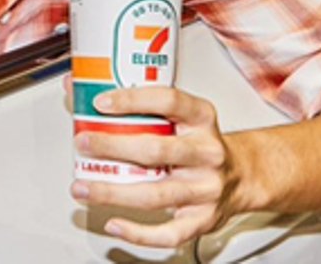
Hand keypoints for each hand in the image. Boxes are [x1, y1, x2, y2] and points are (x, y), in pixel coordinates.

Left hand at [71, 87, 252, 247]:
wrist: (242, 176)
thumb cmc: (199, 143)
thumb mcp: (180, 115)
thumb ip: (135, 104)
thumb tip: (78, 87)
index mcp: (201, 118)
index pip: (168, 101)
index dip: (133, 100)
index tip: (101, 102)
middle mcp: (207, 152)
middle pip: (157, 150)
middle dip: (113, 147)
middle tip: (83, 143)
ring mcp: (206, 188)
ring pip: (155, 194)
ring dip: (113, 192)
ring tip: (83, 187)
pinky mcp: (203, 219)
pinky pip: (168, 232)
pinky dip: (138, 232)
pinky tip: (115, 223)